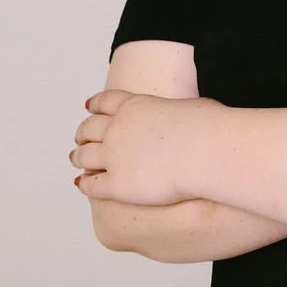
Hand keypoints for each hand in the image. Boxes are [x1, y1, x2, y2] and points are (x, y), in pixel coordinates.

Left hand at [70, 89, 209, 204]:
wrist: (208, 152)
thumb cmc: (210, 129)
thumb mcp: (190, 108)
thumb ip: (177, 113)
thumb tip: (188, 118)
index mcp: (134, 106)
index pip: (106, 101)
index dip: (96, 105)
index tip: (90, 108)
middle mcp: (117, 129)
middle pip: (89, 128)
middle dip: (83, 133)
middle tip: (81, 138)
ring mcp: (114, 156)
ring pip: (84, 156)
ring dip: (78, 156)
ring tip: (76, 159)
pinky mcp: (116, 184)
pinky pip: (92, 185)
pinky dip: (85, 183)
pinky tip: (83, 184)